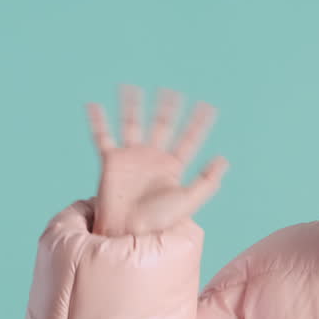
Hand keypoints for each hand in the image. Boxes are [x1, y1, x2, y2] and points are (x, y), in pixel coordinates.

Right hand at [86, 84, 227, 235]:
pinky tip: (94, 105)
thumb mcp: (189, 200)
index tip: (208, 106)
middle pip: (161, 126)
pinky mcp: (111, 161)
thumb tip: (224, 159)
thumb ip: (207, 181)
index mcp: (173, 166)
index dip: (199, 124)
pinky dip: (97, 121)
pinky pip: (102, 137)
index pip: (189, 139)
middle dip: (167, 109)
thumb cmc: (159, 221)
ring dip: (131, 107)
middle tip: (172, 90)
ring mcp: (131, 158)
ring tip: (130, 87)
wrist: (129, 230)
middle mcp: (152, 158)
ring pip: (131, 124)